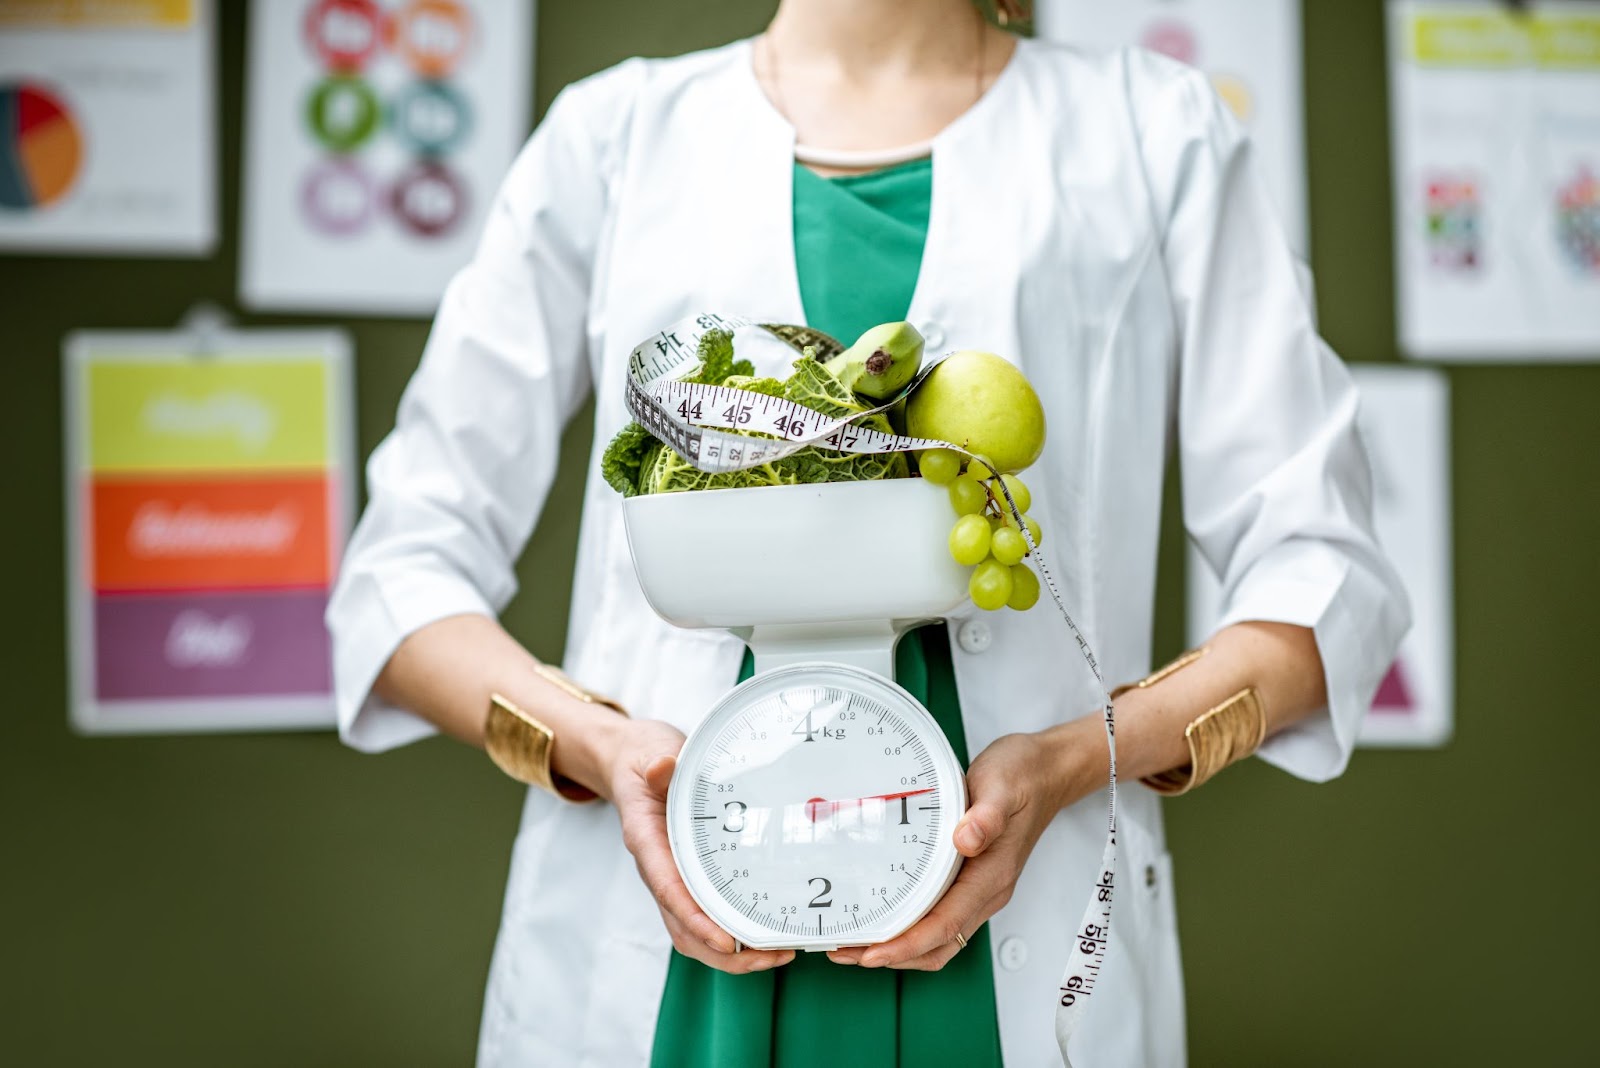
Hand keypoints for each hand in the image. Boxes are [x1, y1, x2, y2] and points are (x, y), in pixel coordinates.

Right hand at [605, 718, 794, 974]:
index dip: (696, 920)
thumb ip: (658, 766)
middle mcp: (658, 870)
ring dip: (732, 954)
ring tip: (777, 954)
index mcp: (647, 842)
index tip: (725, 942)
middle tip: (772, 954)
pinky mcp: (688, 879)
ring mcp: (673, 879)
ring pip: (694, 934)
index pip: (668, 890)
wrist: (635, 765)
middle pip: (683, 929)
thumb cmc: (646, 762)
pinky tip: (765, 936)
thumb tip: (664, 767)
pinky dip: (733, 936)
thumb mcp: (651, 755)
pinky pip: (705, 919)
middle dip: (725, 953)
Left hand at [827, 721, 1100, 971]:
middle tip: (844, 951)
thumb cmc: (1022, 776)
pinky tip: (883, 917)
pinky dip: (909, 930)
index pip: (945, 925)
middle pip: (937, 945)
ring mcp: (979, 890)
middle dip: (891, 956)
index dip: (906, 945)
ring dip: (898, 948)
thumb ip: (987, 815)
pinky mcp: (970, 881)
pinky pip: (939, 920)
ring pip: (938, 939)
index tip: (871, 953)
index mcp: (992, 875)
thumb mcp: (1003, 785)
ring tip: (854, 943)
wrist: (1045, 772)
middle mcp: (986, 891)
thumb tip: (967, 839)